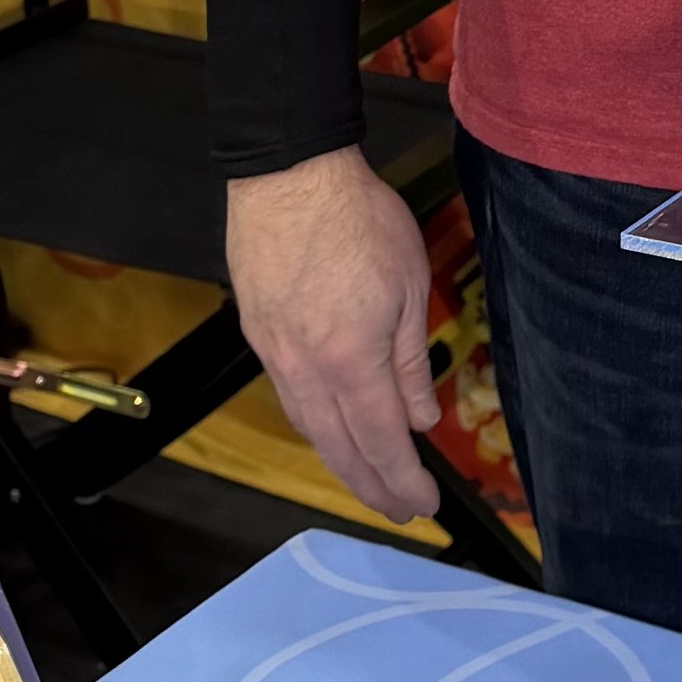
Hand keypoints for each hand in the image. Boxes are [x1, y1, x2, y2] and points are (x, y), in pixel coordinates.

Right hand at [227, 150, 441, 522]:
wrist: (289, 174)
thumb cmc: (357, 218)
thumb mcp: (408, 285)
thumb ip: (412, 360)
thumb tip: (420, 417)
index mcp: (350, 359)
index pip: (380, 442)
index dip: (403, 480)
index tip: (423, 503)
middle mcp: (305, 368)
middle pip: (338, 448)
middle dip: (371, 486)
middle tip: (399, 508)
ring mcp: (275, 352)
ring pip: (309, 427)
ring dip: (340, 460)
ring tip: (369, 478)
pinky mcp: (258, 332)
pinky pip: (289, 396)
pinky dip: (315, 423)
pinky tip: (331, 425)